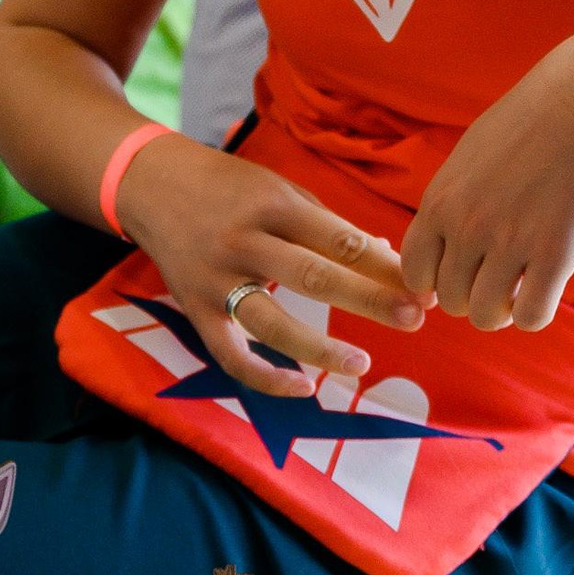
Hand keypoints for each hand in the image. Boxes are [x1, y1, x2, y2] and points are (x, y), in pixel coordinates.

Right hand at [116, 132, 422, 397]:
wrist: (152, 186)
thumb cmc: (231, 188)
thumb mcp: (281, 191)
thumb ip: (330, 227)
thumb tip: (389, 260)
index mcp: (273, 206)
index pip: (339, 240)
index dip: (384, 266)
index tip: (421, 286)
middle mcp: (243, 242)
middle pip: (314, 277)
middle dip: (369, 300)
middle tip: (415, 318)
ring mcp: (216, 280)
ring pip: (272, 322)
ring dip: (321, 348)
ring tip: (362, 364)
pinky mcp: (195, 310)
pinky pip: (231, 355)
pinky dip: (265, 378)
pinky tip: (304, 389)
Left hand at [402, 27, 573, 330]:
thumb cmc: (527, 128)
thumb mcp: (465, 162)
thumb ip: (449, 207)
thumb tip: (440, 255)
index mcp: (439, 203)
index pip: (415, 274)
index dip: (436, 285)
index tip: (461, 276)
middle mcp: (467, 226)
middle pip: (451, 300)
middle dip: (473, 297)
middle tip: (499, 279)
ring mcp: (510, 241)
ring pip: (486, 316)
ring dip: (504, 311)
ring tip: (521, 288)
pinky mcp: (555, 253)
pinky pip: (532, 316)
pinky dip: (536, 313)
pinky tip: (545, 289)